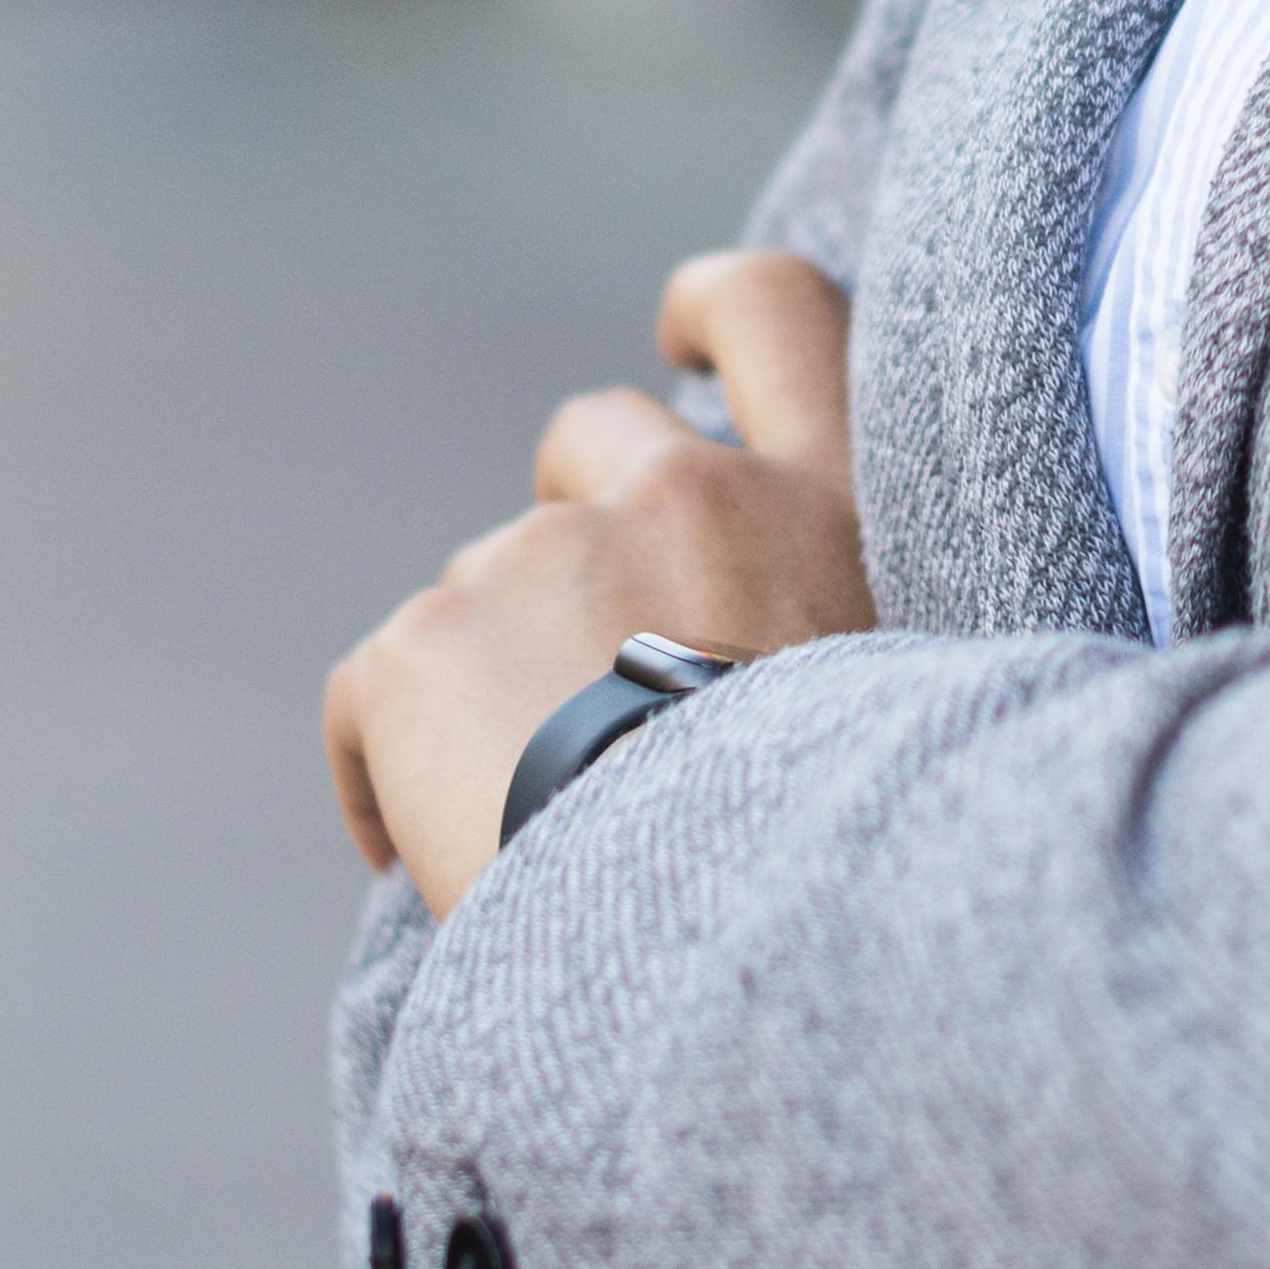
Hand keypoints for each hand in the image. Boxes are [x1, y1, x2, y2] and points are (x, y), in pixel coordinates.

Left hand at [323, 246, 874, 916]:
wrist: (726, 961)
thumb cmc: (832, 882)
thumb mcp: (895, 717)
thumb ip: (827, 639)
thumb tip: (740, 670)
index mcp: (831, 512)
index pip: (778, 314)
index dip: (714, 308)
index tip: (675, 329)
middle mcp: (695, 498)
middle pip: (597, 438)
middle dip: (575, 520)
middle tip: (585, 663)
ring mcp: (550, 557)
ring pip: (485, 580)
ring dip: (498, 670)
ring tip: (528, 822)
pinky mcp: (426, 641)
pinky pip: (374, 691)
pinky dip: (383, 765)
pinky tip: (417, 857)